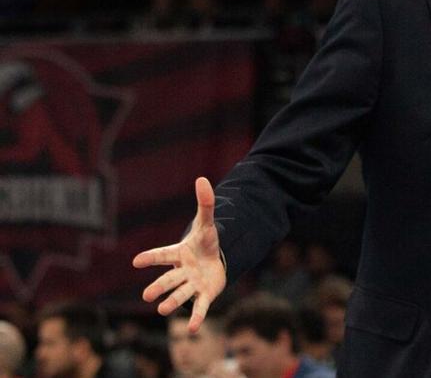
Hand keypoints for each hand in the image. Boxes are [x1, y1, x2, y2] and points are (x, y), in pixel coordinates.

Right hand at [132, 177, 226, 331]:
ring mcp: (192, 285)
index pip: (163, 255)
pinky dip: (195, 318)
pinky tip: (192, 330)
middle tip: (148, 295)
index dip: (151, 258)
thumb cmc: (205, 244)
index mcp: (180, 254)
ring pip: (180, 293)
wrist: (215, 263)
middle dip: (159, 286)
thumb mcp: (207, 224)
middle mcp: (183, 271)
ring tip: (162, 310)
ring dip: (171, 301)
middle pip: (169, 279)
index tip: (136, 262)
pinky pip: (199, 307)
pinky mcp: (204, 296)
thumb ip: (205, 204)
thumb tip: (202, 179)